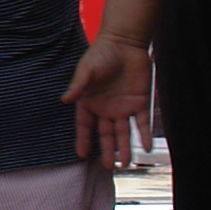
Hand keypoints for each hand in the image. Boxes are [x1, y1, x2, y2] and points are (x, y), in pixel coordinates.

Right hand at [65, 30, 153, 167]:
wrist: (125, 43)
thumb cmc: (101, 54)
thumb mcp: (86, 69)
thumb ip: (78, 85)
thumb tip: (65, 100)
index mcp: (90, 102)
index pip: (85, 126)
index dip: (83, 140)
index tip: (82, 154)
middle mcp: (106, 109)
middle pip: (106, 134)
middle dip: (107, 150)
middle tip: (109, 166)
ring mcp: (123, 107)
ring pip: (124, 132)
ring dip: (125, 147)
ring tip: (125, 163)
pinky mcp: (139, 103)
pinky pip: (142, 122)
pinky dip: (144, 134)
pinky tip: (145, 147)